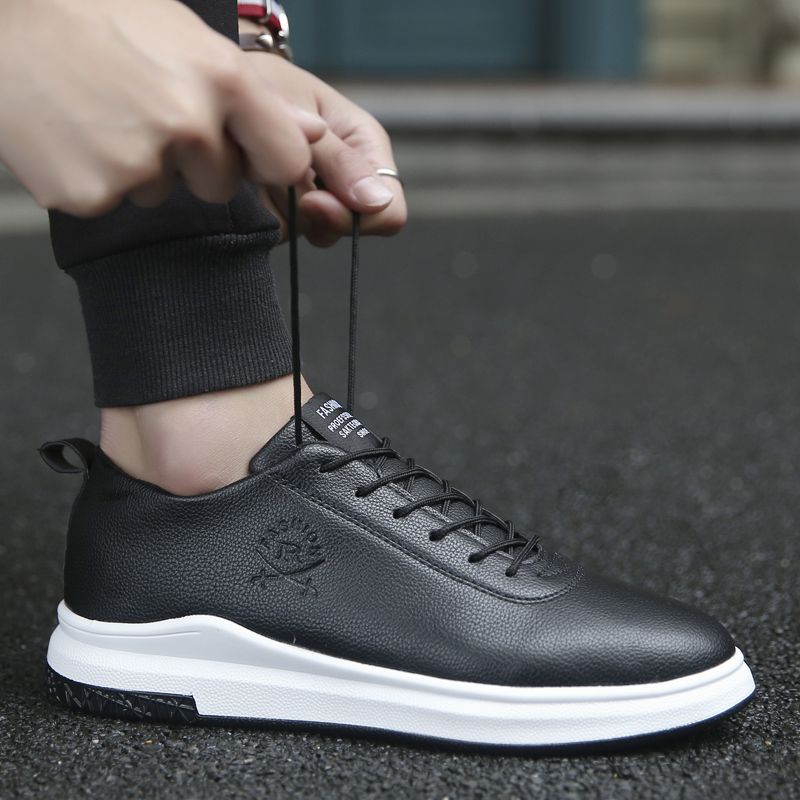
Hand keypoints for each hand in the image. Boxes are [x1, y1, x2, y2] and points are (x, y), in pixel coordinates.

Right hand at [0, 0, 325, 215]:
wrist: (3, 13)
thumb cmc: (99, 17)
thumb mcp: (186, 38)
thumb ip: (253, 97)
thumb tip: (316, 136)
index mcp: (224, 80)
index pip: (286, 161)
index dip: (266, 162)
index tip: (246, 154)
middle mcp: (189, 123)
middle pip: (223, 185)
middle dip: (192, 162)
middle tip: (141, 110)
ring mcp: (138, 162)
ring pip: (165, 195)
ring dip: (141, 168)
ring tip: (102, 112)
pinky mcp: (92, 192)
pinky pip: (115, 203)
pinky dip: (96, 179)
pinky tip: (73, 135)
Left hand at [244, 52, 406, 246]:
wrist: (227, 89)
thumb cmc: (270, 86)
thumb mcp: (304, 112)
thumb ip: (338, 160)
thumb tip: (377, 202)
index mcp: (367, 148)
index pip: (388, 212)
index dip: (356, 216)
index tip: (312, 200)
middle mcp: (350, 180)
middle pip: (349, 227)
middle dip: (312, 209)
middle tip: (277, 178)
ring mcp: (321, 202)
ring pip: (315, 232)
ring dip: (283, 205)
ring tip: (261, 166)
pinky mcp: (290, 215)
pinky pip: (282, 232)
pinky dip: (264, 211)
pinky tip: (252, 182)